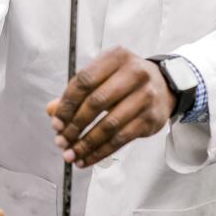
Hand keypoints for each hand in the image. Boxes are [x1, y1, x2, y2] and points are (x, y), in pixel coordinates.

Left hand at [46, 47, 175, 167]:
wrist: (164, 85)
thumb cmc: (125, 79)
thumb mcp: (103, 76)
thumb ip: (77, 92)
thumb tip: (51, 111)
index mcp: (116, 57)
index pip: (84, 80)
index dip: (66, 104)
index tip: (55, 122)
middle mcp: (134, 73)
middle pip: (96, 102)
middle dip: (74, 126)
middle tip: (61, 141)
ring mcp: (145, 96)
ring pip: (109, 125)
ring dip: (86, 144)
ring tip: (71, 154)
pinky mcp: (151, 118)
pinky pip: (121, 139)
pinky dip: (101, 152)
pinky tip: (87, 158)